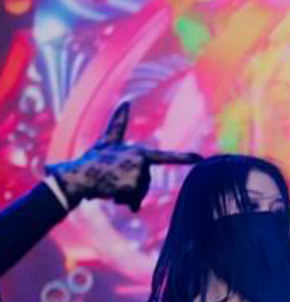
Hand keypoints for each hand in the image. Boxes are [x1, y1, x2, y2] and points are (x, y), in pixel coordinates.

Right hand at [46, 102, 200, 210]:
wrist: (76, 175)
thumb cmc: (92, 158)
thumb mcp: (108, 141)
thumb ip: (118, 124)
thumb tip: (124, 100)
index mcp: (140, 153)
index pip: (166, 157)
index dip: (184, 158)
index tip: (201, 159)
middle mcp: (141, 162)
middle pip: (146, 185)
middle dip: (131, 188)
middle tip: (113, 179)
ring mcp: (136, 174)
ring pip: (139, 194)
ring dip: (125, 195)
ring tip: (110, 184)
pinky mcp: (130, 186)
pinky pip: (132, 201)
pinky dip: (121, 200)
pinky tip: (109, 192)